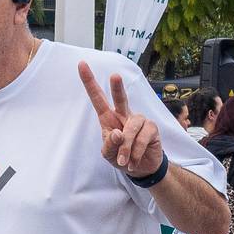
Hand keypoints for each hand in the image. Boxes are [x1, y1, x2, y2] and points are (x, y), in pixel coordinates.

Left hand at [79, 62, 162, 177]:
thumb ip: (109, 145)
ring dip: (126, 147)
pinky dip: (136, 152)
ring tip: (123, 161)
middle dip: (117, 87)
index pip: (98, 98)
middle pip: (120, 98)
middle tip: (115, 76)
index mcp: (109, 118)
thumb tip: (117, 133)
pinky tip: (133, 161)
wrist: (142, 168)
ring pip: (131, 128)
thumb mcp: (109, 155)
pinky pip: (142, 138)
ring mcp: (139, 120)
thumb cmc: (122, 157)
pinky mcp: (151, 128)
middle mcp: (124, 115)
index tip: (81, 64)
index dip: (89, 82)